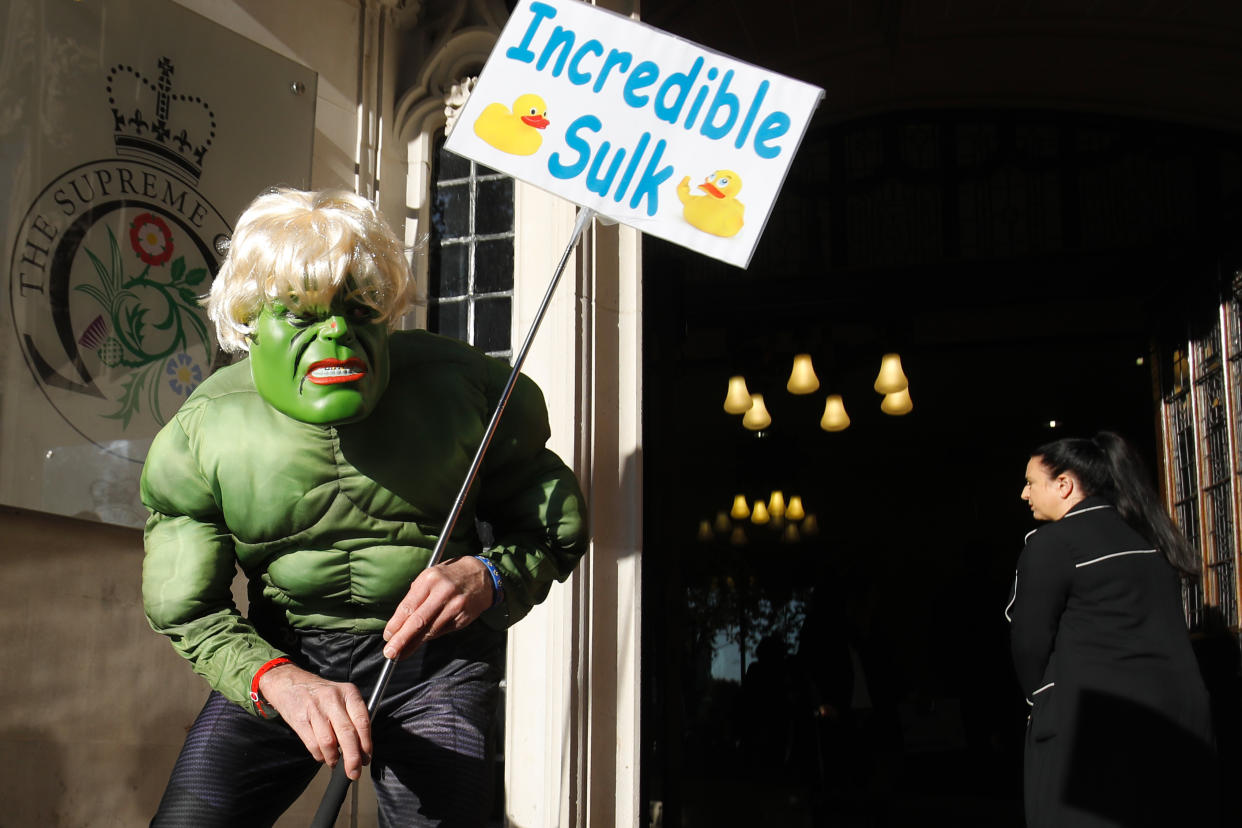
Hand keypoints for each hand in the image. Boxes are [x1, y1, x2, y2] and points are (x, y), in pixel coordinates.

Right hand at [258, 664, 371, 779]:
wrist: (289, 683)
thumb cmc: (321, 694)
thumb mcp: (342, 696)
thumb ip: (353, 717)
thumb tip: (363, 748)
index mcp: (349, 693)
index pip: (362, 721)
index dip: (366, 744)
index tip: (366, 758)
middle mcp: (333, 699)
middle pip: (347, 734)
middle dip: (353, 758)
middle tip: (354, 772)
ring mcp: (315, 709)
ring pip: (329, 743)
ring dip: (334, 759)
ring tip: (335, 762)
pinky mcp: (300, 720)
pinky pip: (313, 745)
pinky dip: (320, 756)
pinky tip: (322, 755)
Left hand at [382, 556, 491, 659]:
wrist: (481, 575)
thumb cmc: (449, 576)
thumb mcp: (430, 577)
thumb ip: (415, 596)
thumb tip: (399, 622)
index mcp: (430, 579)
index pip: (408, 606)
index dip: (395, 624)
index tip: (387, 636)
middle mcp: (443, 592)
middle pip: (418, 621)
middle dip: (401, 640)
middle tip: (390, 653)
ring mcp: (455, 606)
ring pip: (430, 630)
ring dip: (414, 643)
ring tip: (401, 653)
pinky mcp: (463, 618)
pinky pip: (442, 631)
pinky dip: (429, 638)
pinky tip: (420, 642)